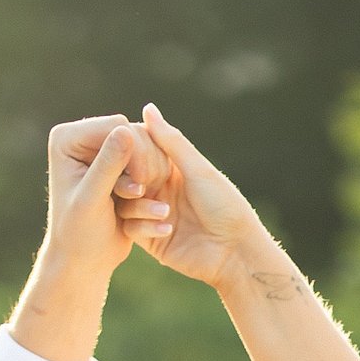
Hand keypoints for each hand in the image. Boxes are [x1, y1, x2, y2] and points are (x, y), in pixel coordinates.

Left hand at [7, 116, 173, 360]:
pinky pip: (150, 164)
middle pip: (133, 132)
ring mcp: (102, 150)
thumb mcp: (92, 201)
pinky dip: (150, 187)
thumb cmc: (79, 235)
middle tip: (138, 194)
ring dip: (147, 178)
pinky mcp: (119, 167)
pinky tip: (145, 209)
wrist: (83, 261)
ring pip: (146, 148)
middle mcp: (83, 138)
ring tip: (138, 202)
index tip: (137, 186)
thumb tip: (126, 130)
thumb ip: (107, 165)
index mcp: (67, 139)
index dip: (134, 152)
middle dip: (141, 165)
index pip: (116, 125)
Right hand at [127, 101, 285, 292]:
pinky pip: (132, 228)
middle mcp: (159, 191)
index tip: (125, 151)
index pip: (139, 154)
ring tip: (164, 211)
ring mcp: (153, 215)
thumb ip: (170, 141)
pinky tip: (168, 229)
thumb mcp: (197, 169)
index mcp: (171, 170)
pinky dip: (145, 227)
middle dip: (127, 179)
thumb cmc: (224, 205)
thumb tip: (147, 108)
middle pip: (127, 179)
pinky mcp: (151, 239)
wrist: (234, 252)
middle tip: (135, 182)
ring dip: (140, 206)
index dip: (130, 151)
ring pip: (125, 204)